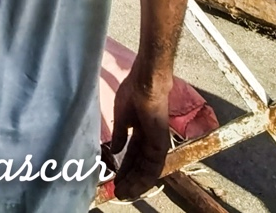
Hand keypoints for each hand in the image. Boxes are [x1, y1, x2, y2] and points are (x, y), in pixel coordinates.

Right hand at [103, 69, 172, 200]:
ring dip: (136, 183)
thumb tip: (114, 151)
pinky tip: (135, 187)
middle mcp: (150, 141)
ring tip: (123, 193)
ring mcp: (157, 143)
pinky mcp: (160, 144)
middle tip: (118, 193)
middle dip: (129, 179)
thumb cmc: (133, 92)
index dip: (124, 168)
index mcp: (141, 133)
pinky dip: (144, 178)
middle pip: (139, 166)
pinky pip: (154, 167)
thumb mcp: (122, 117)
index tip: (114, 180)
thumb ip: (120, 135)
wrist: (146, 82)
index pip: (133, 156)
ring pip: (148, 170)